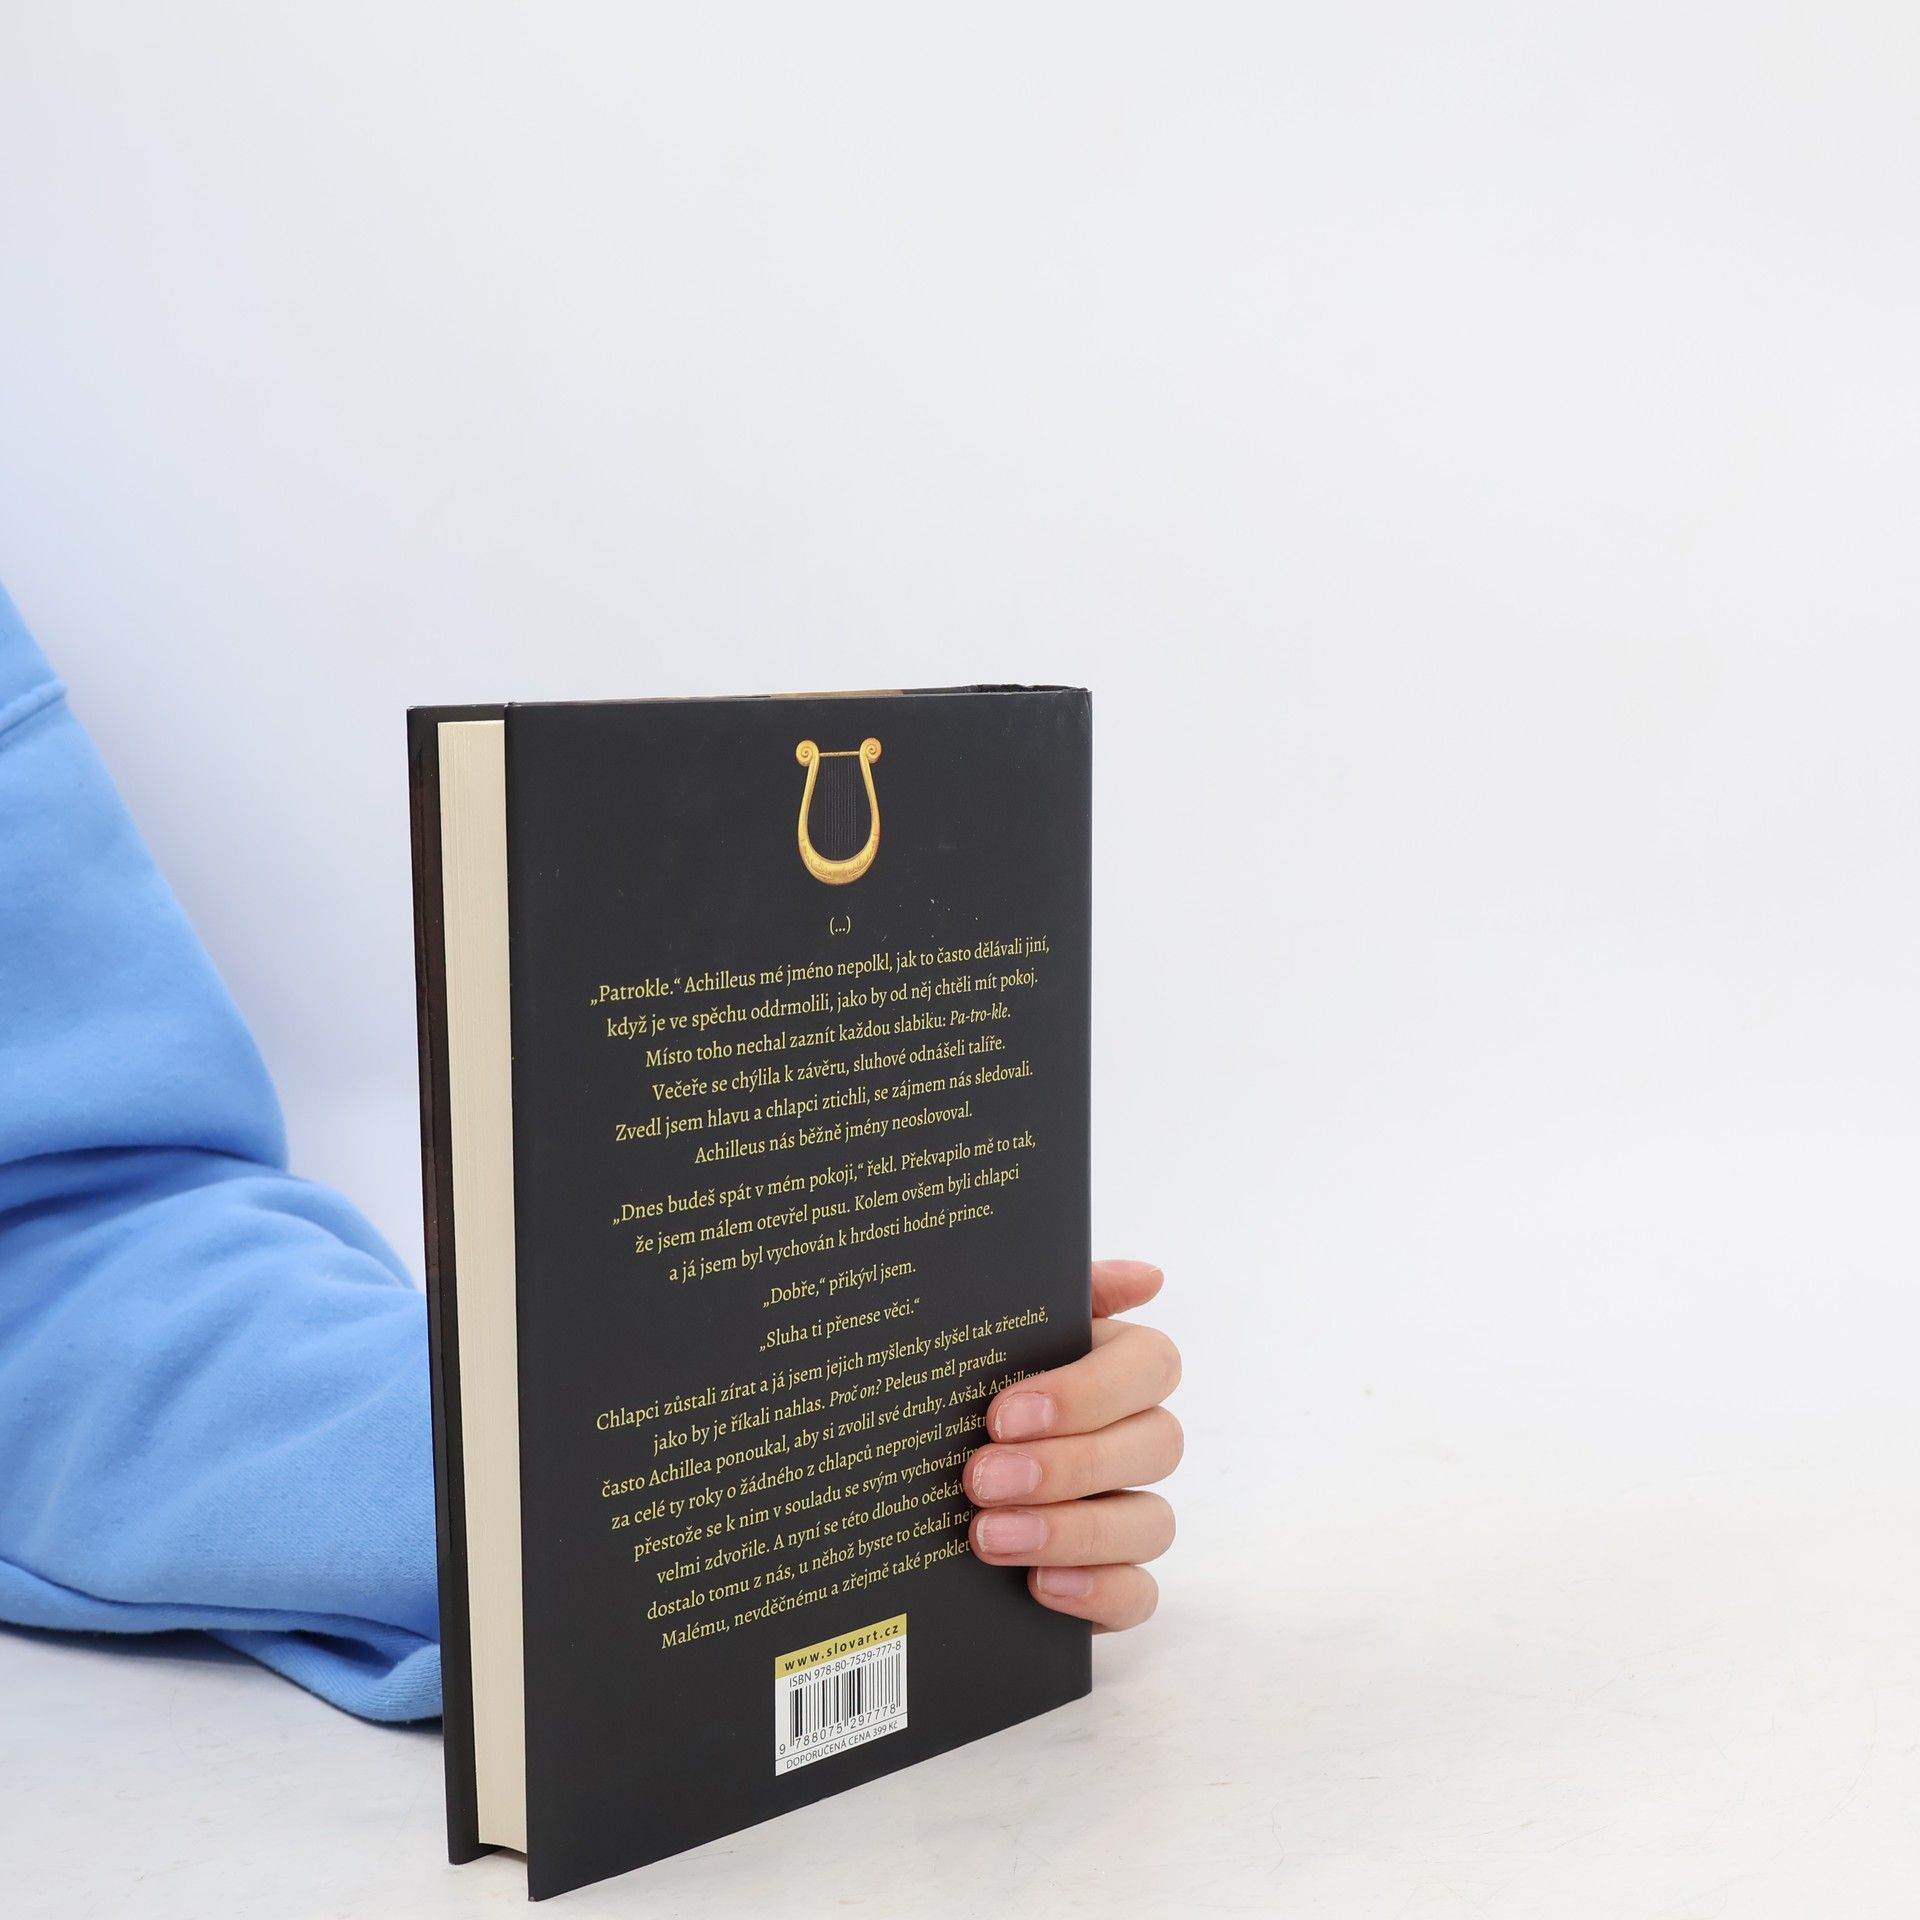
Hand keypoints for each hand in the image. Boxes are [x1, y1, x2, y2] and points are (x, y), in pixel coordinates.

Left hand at [964, 1259, 1181, 1630]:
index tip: (1003, 1412)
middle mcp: (1135, 1439)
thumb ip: (1053, 1295)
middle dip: (1067, 1464)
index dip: (1088, 1390)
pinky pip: (1140, 1595)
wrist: (909, 1483)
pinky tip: (1038, 1583)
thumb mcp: (995, 1335)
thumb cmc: (967, 1393)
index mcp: (1114, 1368)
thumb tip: (1146, 1276)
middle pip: (1156, 1445)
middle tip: (980, 1478)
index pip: (1152, 1365)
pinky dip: (1095, 1590)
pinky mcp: (1115, 1582)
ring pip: (1151, 1522)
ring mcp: (1130, 1514)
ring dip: (1070, 1529)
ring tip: (987, 1535)